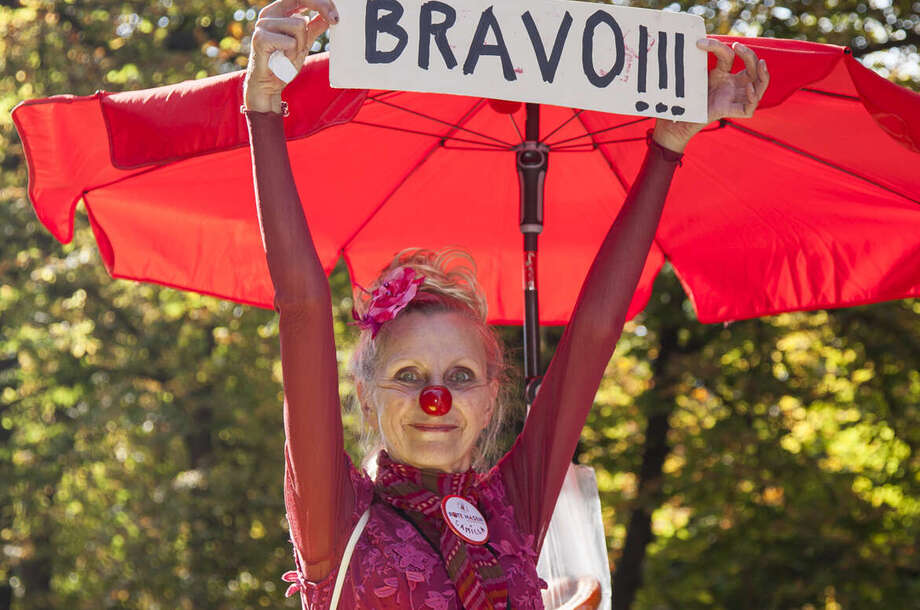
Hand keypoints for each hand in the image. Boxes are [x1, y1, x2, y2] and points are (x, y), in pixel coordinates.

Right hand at [243, 0, 339, 112]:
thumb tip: (329, 15)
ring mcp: (263, 25)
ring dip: (302, 44)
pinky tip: (283, 59)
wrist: (269, 84)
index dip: (320, 1)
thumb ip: (314, 27)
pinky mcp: (260, 38)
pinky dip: (292, 53)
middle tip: (335, 20)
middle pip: (302, 0)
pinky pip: (291, 42)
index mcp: (278, 11)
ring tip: (291, 54)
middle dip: (321, 8)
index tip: (336, 12)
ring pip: (299, 25)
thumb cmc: (284, 62)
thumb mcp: (304, 42)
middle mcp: (268, 14)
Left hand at [653, 38, 769, 153]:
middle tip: (739, 47)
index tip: (702, 43)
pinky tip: (748, 87)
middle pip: (752, 69)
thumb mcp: (694, 77)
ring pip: (759, 86)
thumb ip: (698, 62)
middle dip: (750, 56)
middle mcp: (733, 85)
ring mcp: (735, 98)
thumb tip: (696, 38)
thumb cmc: (687, 100)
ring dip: (764, 75)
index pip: (730, 56)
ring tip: (761, 64)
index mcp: (724, 74)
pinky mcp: (733, 112)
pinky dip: (753, 97)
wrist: (679, 121)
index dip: (719, 47)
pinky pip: (750, 106)